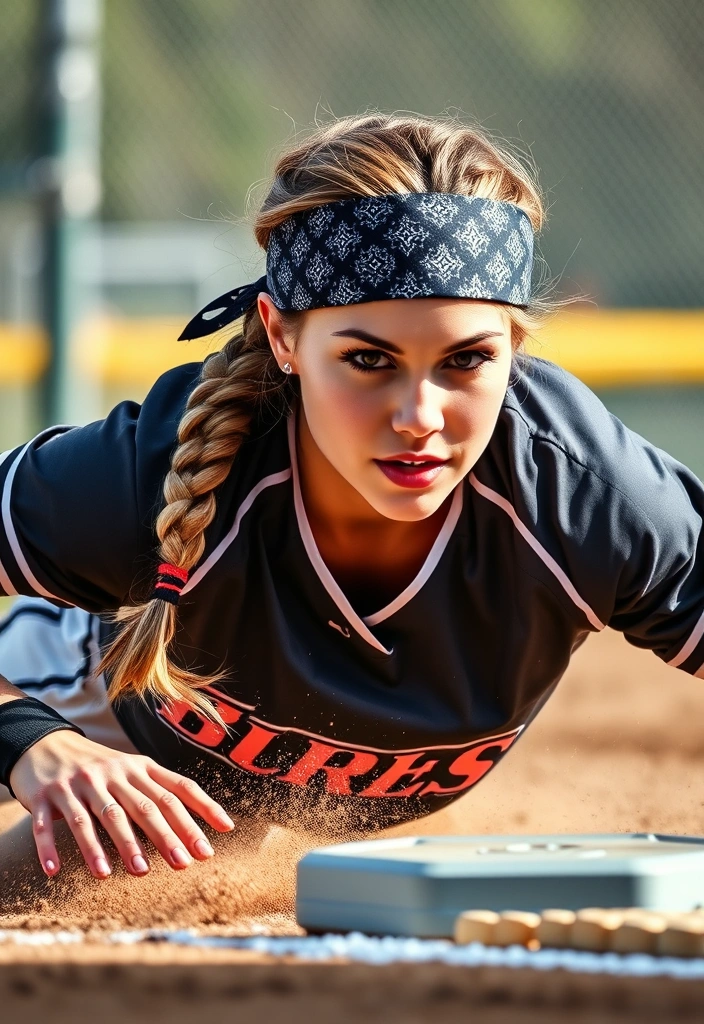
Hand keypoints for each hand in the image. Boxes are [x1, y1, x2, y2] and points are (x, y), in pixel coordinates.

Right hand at [8, 729, 234, 878]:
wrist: (44, 744)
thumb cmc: (97, 768)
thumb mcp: (130, 772)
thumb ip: (157, 794)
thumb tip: (192, 831)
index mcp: (137, 768)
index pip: (176, 788)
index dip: (201, 808)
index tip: (220, 835)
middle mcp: (111, 774)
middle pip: (142, 806)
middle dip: (164, 835)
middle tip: (183, 863)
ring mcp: (77, 784)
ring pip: (99, 817)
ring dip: (118, 845)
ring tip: (136, 872)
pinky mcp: (44, 796)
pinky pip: (46, 825)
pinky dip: (50, 847)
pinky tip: (54, 871)